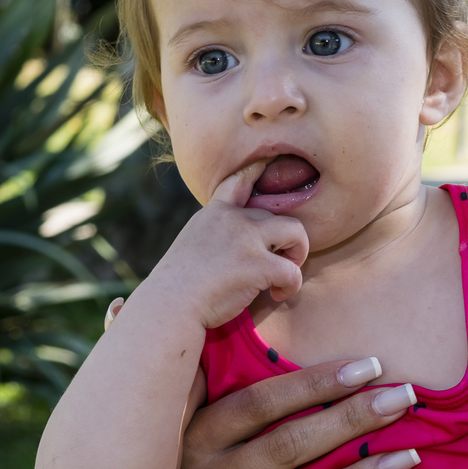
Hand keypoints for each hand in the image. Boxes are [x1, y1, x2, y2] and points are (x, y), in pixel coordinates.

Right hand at [144, 161, 309, 329]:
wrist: (170, 306)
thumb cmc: (178, 287)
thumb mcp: (193, 245)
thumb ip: (217, 236)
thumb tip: (238, 246)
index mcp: (215, 213)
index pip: (239, 180)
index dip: (258, 169)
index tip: (270, 162)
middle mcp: (233, 220)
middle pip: (278, 214)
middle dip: (285, 239)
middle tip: (278, 261)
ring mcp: (247, 240)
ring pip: (296, 230)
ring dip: (298, 252)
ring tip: (284, 273)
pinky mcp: (259, 265)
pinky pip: (293, 271)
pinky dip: (291, 286)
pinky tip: (277, 295)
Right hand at [174, 359, 418, 468]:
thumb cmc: (203, 459)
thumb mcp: (201, 424)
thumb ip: (233, 392)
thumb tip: (292, 318)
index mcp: (196, 434)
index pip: (258, 403)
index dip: (314, 384)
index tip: (369, 365)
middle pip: (286, 444)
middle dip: (349, 418)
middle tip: (404, 393)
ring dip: (361, 465)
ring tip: (411, 444)